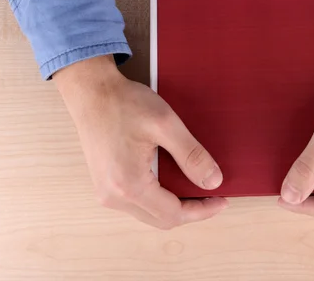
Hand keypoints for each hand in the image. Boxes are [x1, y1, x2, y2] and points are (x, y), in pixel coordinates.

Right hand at [54, 56, 226, 228]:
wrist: (91, 92)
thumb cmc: (124, 103)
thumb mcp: (165, 124)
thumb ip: (191, 155)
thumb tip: (213, 182)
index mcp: (129, 184)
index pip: (174, 214)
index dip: (202, 211)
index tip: (222, 200)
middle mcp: (114, 196)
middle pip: (162, 220)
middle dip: (191, 211)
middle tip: (213, 195)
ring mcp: (106, 192)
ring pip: (149, 214)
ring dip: (175, 205)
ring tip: (196, 187)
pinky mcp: (105, 184)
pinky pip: (137, 203)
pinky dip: (159, 198)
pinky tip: (173, 182)